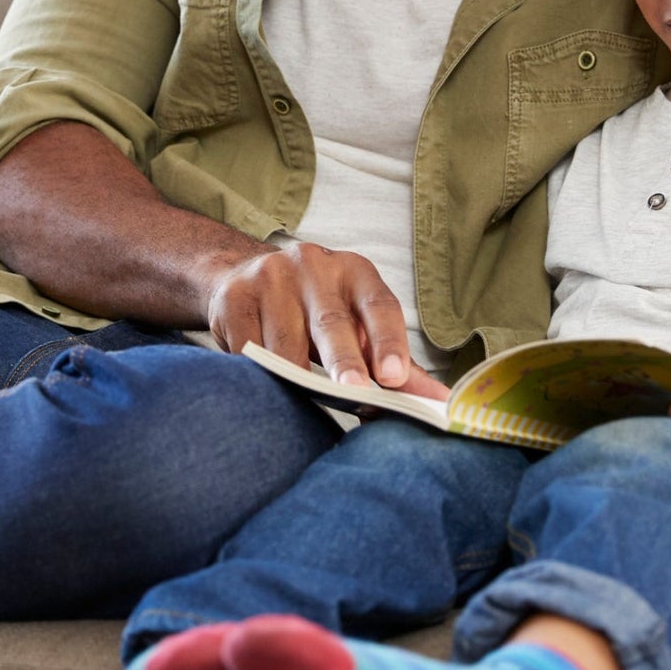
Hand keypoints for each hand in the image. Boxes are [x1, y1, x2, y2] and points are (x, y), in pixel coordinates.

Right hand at [204, 242, 412, 389]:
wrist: (245, 273)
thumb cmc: (316, 308)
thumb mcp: (357, 322)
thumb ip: (393, 361)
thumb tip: (437, 402)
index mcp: (355, 272)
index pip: (379, 306)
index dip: (389, 341)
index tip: (395, 376)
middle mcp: (314, 266)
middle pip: (332, 322)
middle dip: (345, 361)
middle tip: (357, 393)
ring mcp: (269, 278)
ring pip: (284, 343)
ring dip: (295, 379)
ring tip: (304, 403)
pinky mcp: (233, 297)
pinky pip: (247, 349)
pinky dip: (258, 374)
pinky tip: (264, 387)